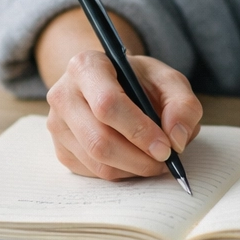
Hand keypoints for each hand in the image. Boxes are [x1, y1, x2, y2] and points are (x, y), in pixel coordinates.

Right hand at [45, 50, 201, 179]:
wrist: (109, 83)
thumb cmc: (137, 81)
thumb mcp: (166, 80)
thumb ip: (182, 104)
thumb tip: (178, 139)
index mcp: (86, 66)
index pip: (107, 104)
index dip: (139, 130)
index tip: (166, 147)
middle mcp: (63, 95)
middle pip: (99, 140)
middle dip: (139, 158)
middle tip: (166, 160)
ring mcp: (57, 125)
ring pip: (97, 162)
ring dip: (134, 169)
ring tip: (155, 160)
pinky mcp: (61, 150)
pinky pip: (93, 173)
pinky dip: (122, 173)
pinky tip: (135, 159)